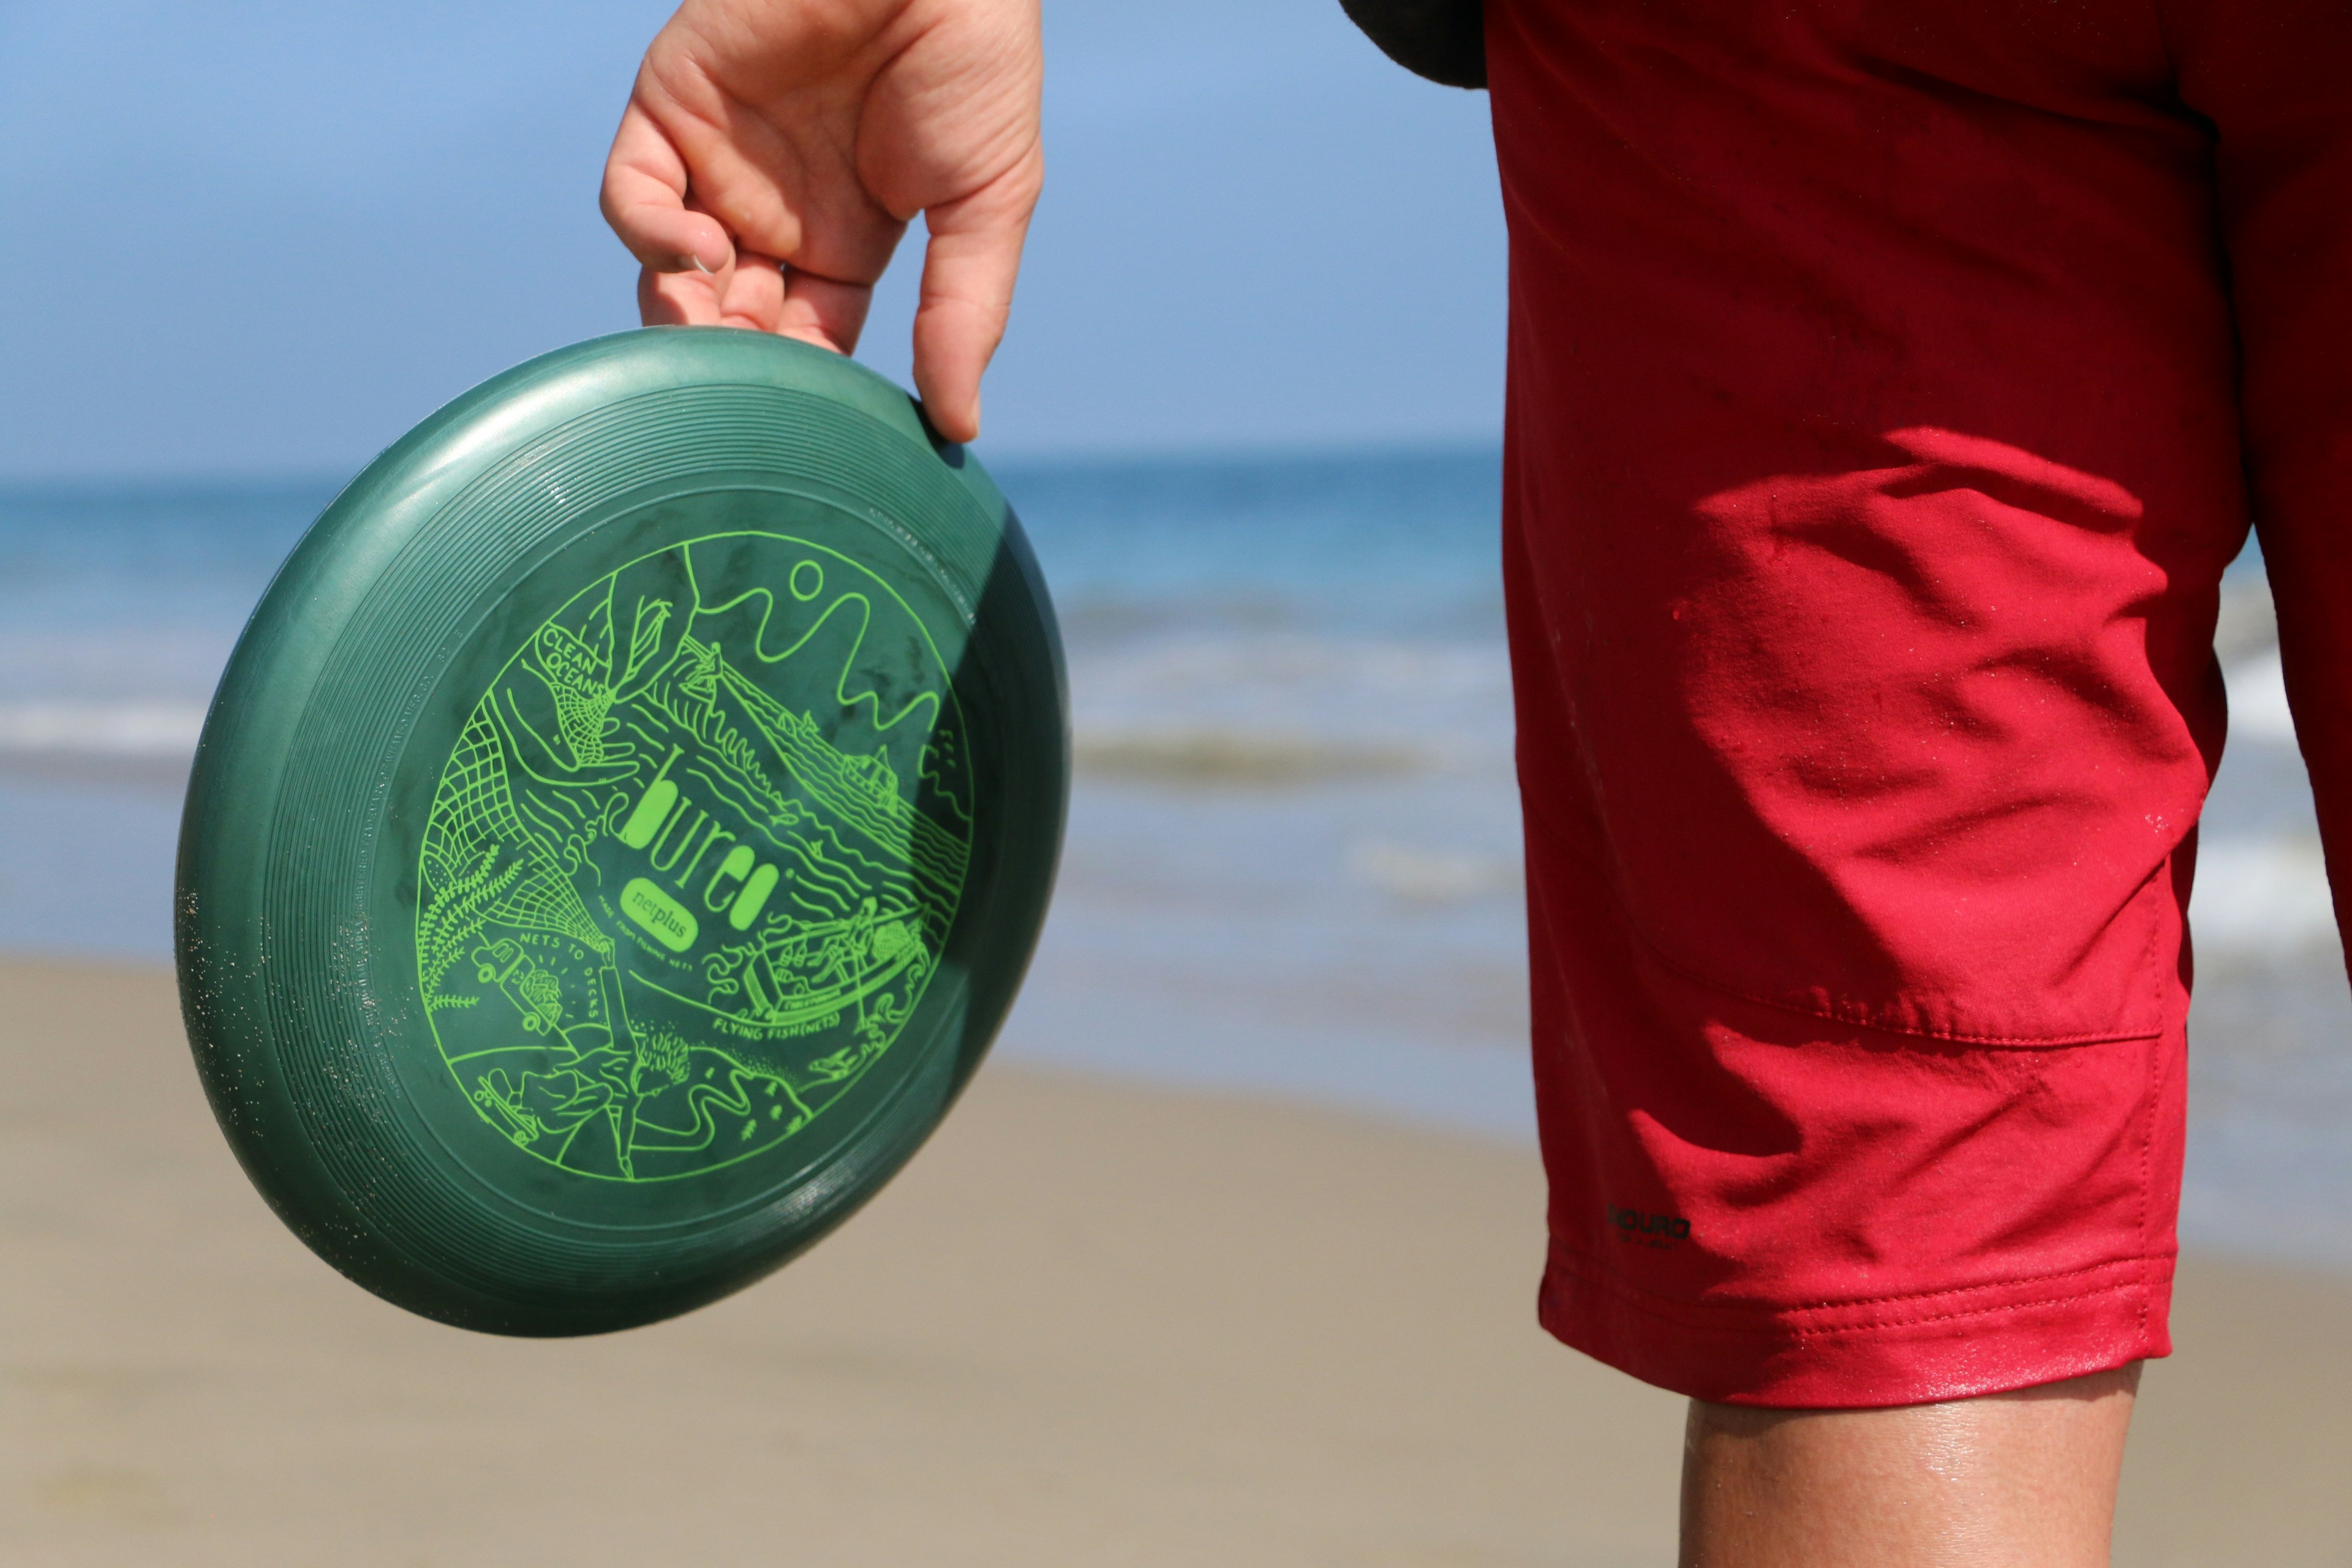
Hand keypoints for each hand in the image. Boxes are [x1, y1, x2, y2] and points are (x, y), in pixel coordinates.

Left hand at [601, 0, 1043, 441]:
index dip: (806, 391)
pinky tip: (699, 255)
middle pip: (732, 323)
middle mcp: (777, 211)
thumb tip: (958, 427)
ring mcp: (720, 162)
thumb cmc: (974, 62)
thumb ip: (966, 313)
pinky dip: (650, 240)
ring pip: (670, 276)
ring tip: (715, 340)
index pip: (808, 344)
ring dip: (683, 323)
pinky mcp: (671, 110)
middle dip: (735, 370)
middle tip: (747, 403)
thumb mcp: (988, 202)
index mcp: (849, 240)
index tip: (818, 430)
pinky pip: (632, 197)